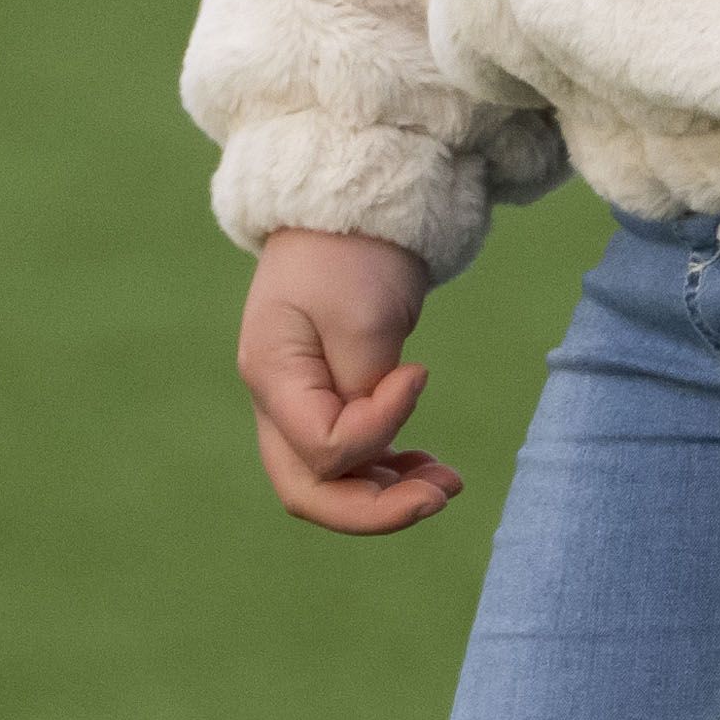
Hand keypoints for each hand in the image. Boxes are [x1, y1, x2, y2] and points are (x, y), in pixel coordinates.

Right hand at [237, 227, 461, 536]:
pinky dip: (385, 469)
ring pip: (328, 483)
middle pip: (308, 489)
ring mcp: (294, 404)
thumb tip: (380, 438)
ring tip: (448, 483)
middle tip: (441, 494)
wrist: (348, 210)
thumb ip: (368, 386)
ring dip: (387, 494)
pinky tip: (425, 466)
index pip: (322, 447)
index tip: (420, 373)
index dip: (379, 429)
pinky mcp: (324, 399)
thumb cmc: (352, 253)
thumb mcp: (365, 315)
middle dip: (375, 509)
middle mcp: (274, 400)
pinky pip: (345, 458)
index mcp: (271, 376)